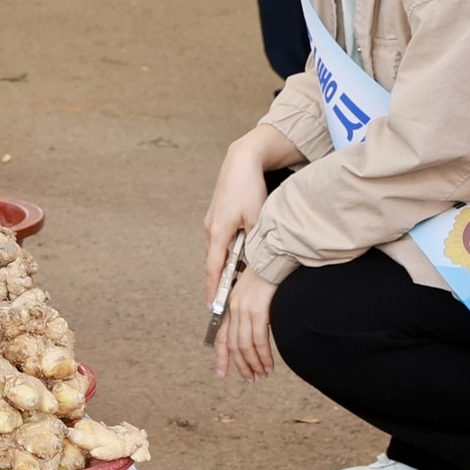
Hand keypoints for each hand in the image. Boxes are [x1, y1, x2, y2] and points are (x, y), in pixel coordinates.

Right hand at [203, 140, 269, 293]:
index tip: (213, 308)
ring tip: (231, 286)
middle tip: (223, 304)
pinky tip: (237, 258)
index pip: (214, 269)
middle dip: (218, 283)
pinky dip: (226, 253)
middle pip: (214, 263)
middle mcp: (210, 228)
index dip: (214, 290)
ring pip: (217, 251)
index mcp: (218, 232)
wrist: (240, 161)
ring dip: (224, 267)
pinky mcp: (216, 215)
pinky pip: (220, 241)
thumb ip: (256, 243)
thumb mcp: (258, 218)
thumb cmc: (250, 187)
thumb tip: (257, 264)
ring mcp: (211, 221)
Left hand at [215, 275, 277, 380]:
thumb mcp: (254, 293)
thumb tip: (257, 328)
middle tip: (250, 378)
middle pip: (233, 344)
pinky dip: (263, 356)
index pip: (221, 335)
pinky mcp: (258, 310)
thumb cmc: (269, 273)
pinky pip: (259, 340)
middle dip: (241, 365)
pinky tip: (268, 365)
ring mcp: (244, 309)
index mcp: (231, 304)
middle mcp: (234, 307)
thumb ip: (251, 310)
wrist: (276, 255)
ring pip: (245, 345)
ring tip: (261, 374)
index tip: (221, 373)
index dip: (221, 356)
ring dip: (253, 363)